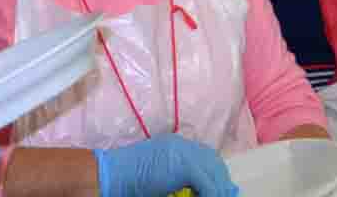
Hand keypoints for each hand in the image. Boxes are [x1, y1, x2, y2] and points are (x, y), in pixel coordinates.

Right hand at [95, 134, 236, 196]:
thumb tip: (200, 191)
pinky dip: (212, 194)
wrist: (108, 176)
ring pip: (214, 173)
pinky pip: (207, 185)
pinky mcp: (184, 165)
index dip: (216, 176)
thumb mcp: (157, 178)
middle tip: (228, 196)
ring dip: (218, 190)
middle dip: (222, 182)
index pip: (206, 159)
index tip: (224, 191)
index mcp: (176, 146)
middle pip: (214, 163)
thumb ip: (177, 181)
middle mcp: (182, 145)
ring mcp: (183, 152)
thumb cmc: (126, 181)